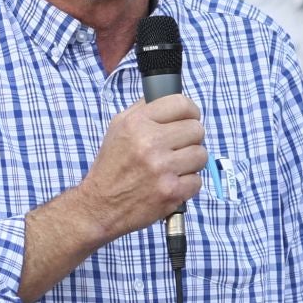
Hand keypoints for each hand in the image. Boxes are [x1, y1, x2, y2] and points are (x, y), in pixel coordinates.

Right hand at [75, 95, 205, 240]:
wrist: (101, 204)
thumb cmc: (112, 166)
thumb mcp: (118, 127)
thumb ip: (144, 109)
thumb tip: (169, 97)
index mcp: (137, 123)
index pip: (182, 104)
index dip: (191, 112)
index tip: (189, 119)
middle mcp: (150, 143)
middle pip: (196, 129)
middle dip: (191, 139)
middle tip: (179, 147)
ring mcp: (162, 168)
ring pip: (201, 155)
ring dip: (192, 162)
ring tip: (175, 166)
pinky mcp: (171, 192)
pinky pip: (198, 181)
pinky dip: (187, 184)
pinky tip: (172, 183)